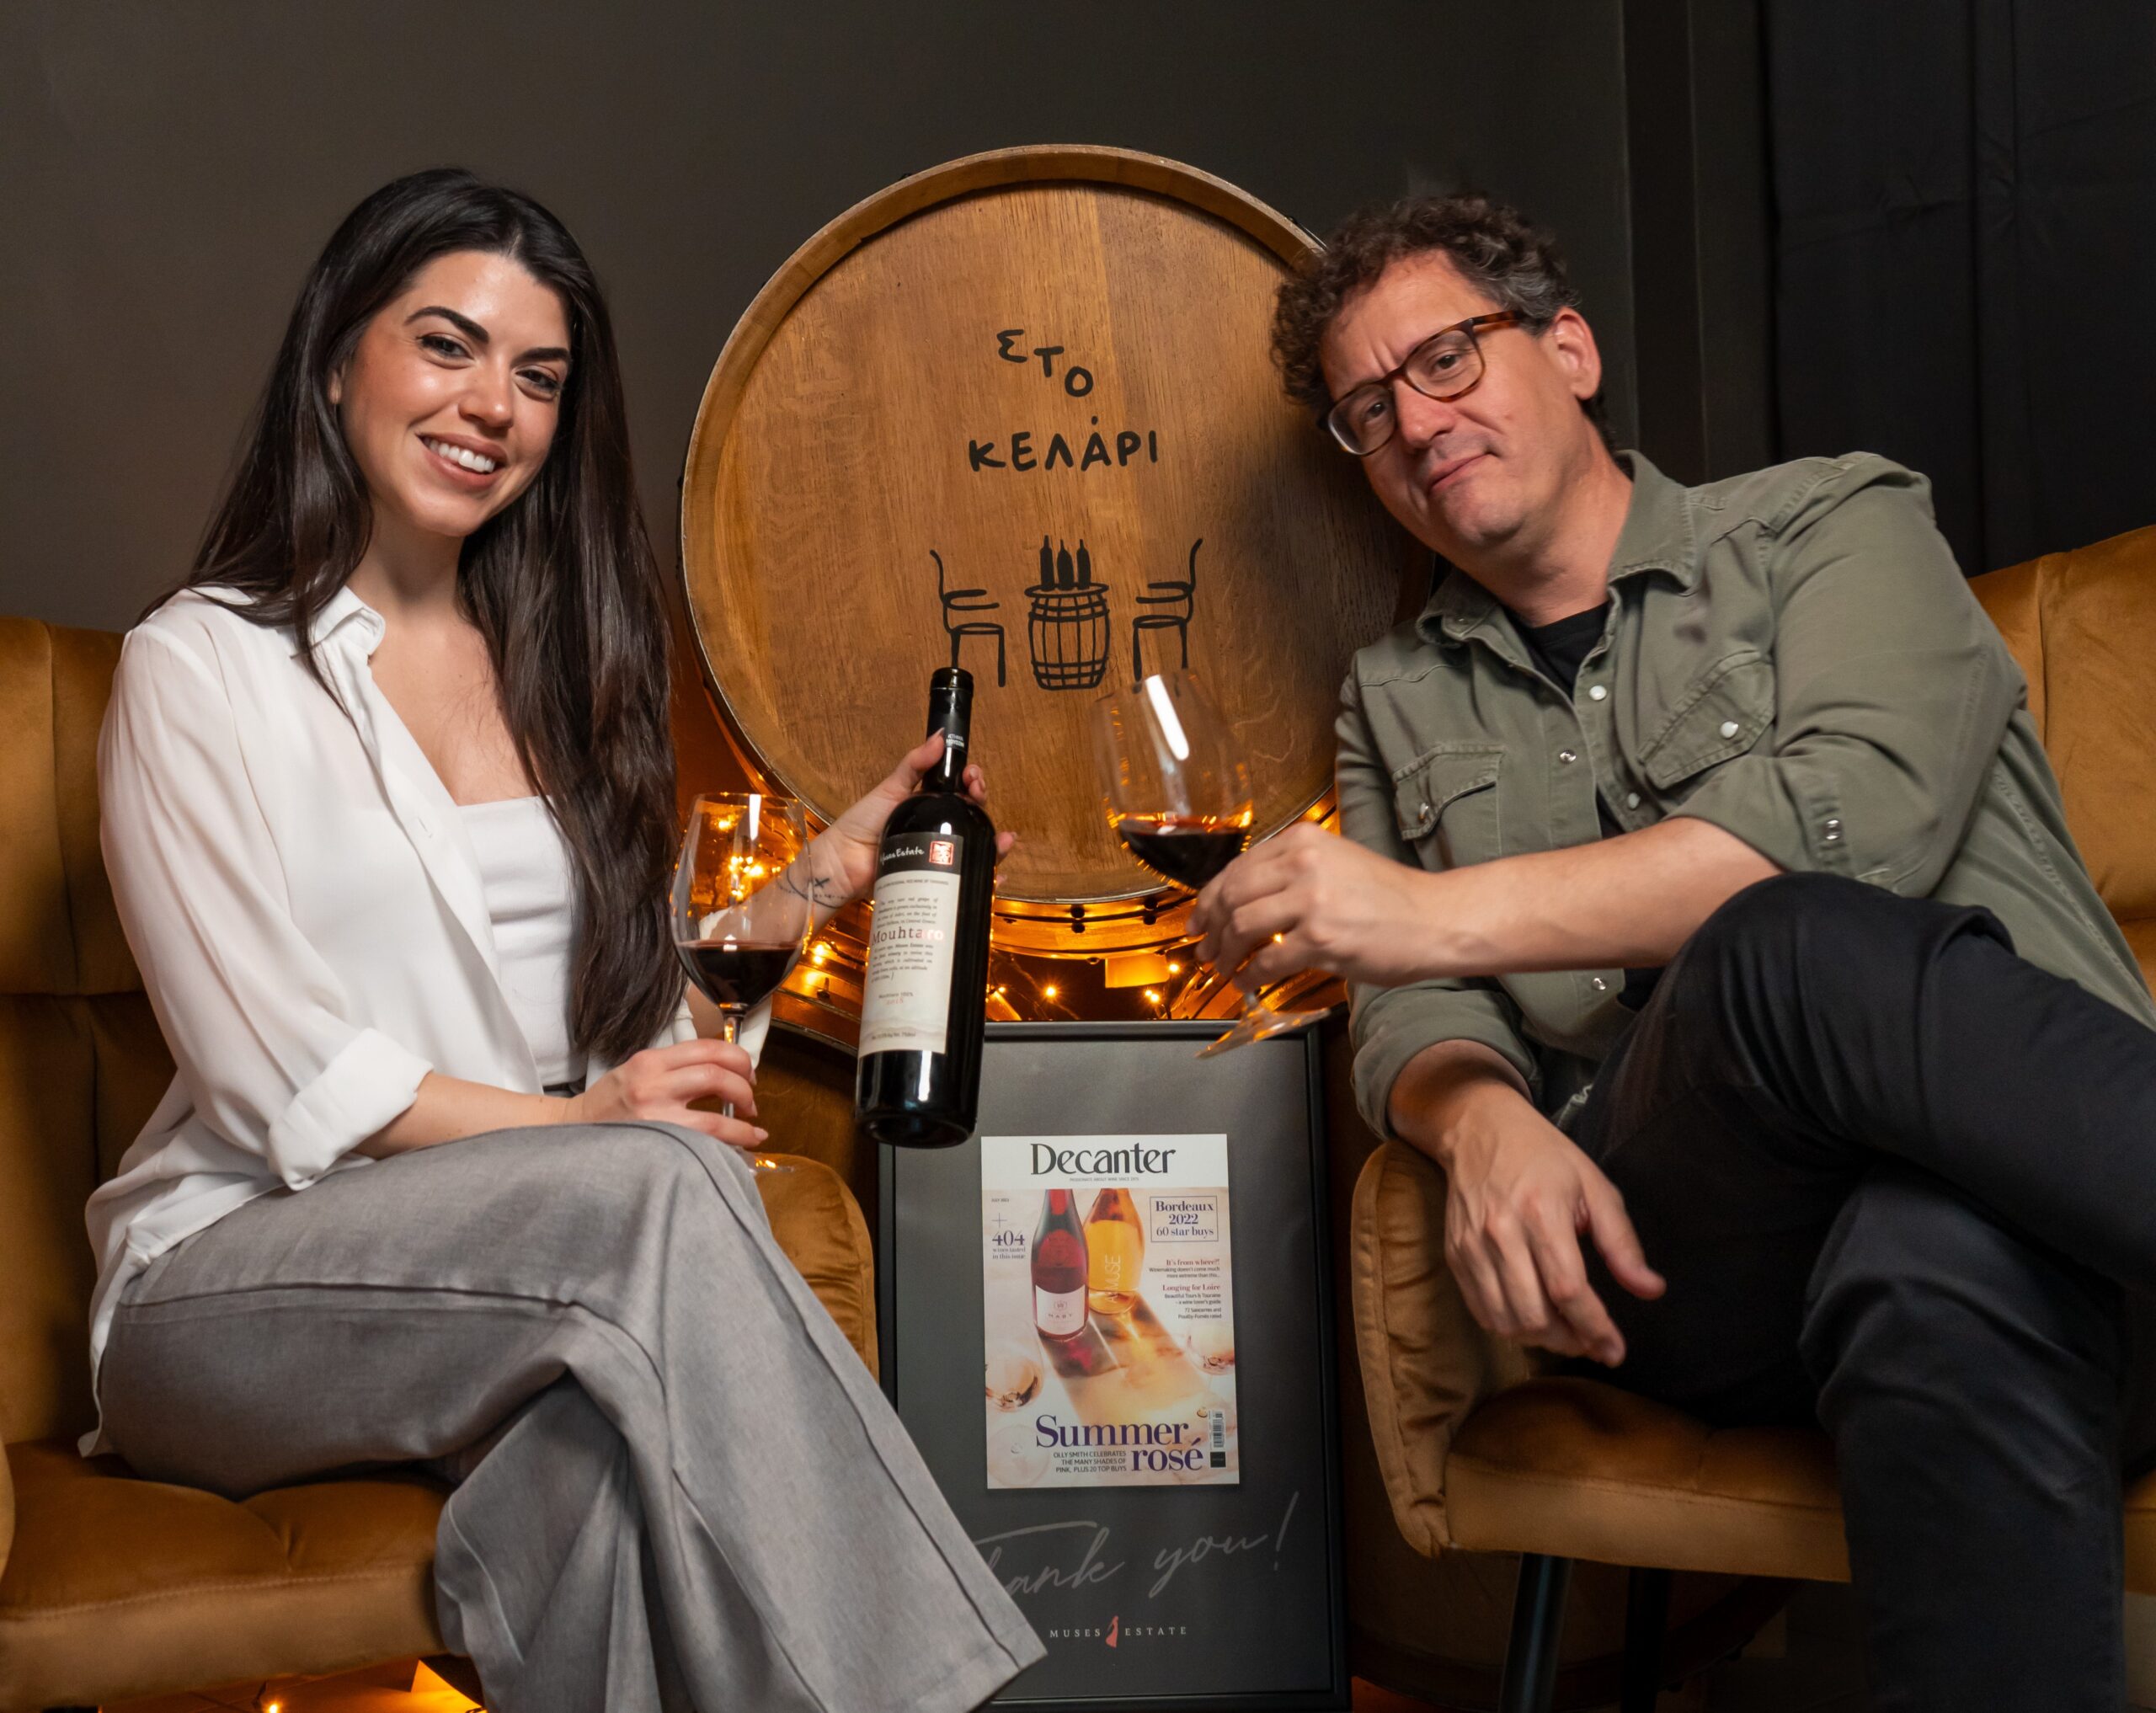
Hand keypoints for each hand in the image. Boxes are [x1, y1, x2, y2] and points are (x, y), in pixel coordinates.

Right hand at [564, 1039, 765, 1151]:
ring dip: (741, 1123)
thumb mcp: (636, 1070)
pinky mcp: (656, 1145)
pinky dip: (728, 1144)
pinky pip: (702, 1144)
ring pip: (714, 1118)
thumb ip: (674, 1068)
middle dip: (744, 1088)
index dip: (737, 1058)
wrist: (571, 1131)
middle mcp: (653, 1084)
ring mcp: (654, 1118)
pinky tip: (740, 1146)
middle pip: (716, 1075)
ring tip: (750, 1127)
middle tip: (751, 1101)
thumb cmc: (609, 1103)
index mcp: (651, 1061)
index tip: (747, 1072)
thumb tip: (722, 1072)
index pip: (707, 1049)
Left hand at [814, 732, 1017, 906]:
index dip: (972, 782)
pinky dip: (985, 877)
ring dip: (993, 844)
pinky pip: (964, 875)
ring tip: (1002, 842)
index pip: (959, 790)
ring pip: (974, 846)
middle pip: (970, 817)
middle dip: (982, 807)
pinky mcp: (936, 877)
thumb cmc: (863, 823)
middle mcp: (935, 827)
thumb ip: (913, 764)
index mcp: (927, 803)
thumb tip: (940, 736)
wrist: (844, 864)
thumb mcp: (890, 788)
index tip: (974, 778)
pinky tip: (998, 877)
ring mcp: (937, 853)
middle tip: (979, 798)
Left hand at [1188, 821, 1440, 990]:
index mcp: (1303, 841)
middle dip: (1210, 927)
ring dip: (1226, 953)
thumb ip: (1292, 874)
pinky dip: (1252, 975)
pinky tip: (1251, 983)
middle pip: (1231, 895)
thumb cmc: (1390, 899)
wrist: (1436, 919)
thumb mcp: (1336, 864)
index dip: (1210, 899)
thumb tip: (1245, 901)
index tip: (1200, 919)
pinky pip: (1268, 959)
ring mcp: (1312, 899)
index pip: (1237, 869)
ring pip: (1242, 926)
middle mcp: (1303, 862)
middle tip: (1205, 950)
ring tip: (1224, 968)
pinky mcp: (1322, 937)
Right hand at [1433, 1078, 1663, 1364]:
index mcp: (1543, 1213)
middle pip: (1534, 1315)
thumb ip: (1622, 1243)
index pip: (1569, 1290)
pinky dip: (1509, 1327)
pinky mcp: (1455, 1255)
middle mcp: (1501, 1234)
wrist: (1479, 1129)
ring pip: (1505, 1321)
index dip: (1595, 1329)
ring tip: (1565, 1333)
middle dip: (1570, 1341)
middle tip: (1593, 1342)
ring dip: (1540, 1340)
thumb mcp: (1595, 1187)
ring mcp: (1472, 1247)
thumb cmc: (1545, 1156)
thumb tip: (1651, 1290)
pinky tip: (1532, 1318)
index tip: (1615, 1351)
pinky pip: (1481, 1311)